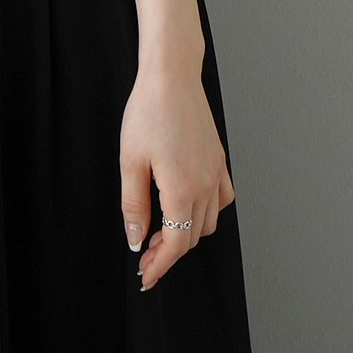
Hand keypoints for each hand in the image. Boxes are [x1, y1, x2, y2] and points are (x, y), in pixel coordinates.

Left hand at [119, 60, 234, 290]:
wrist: (172, 76)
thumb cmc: (148, 112)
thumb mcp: (130, 160)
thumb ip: (134, 204)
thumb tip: (136, 239)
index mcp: (183, 189)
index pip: (175, 244)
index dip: (159, 265)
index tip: (144, 277)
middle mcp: (206, 185)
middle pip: (192, 237)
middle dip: (168, 253)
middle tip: (143, 257)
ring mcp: (216, 172)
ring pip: (208, 222)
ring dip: (186, 234)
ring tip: (160, 231)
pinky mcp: (219, 160)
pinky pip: (221, 198)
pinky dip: (207, 211)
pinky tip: (188, 205)